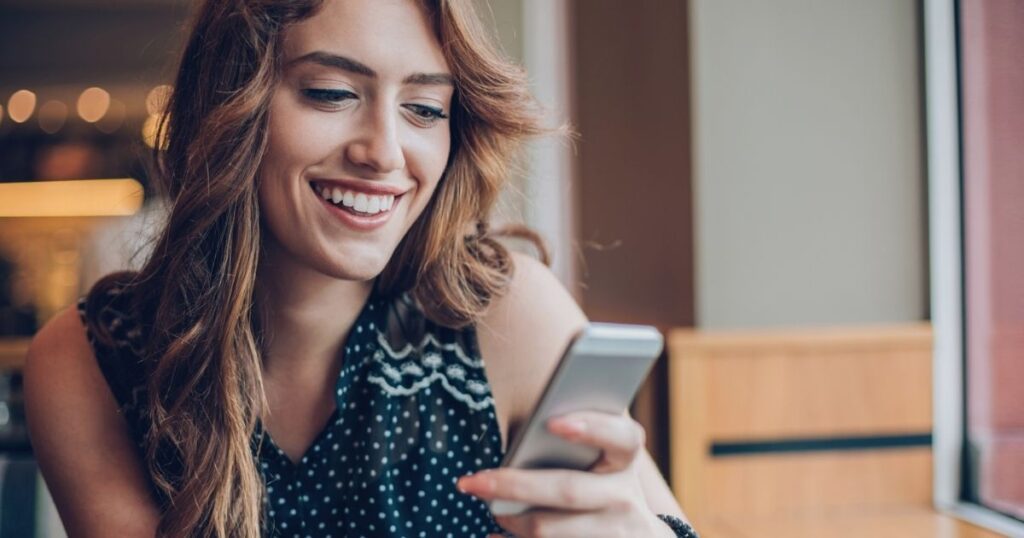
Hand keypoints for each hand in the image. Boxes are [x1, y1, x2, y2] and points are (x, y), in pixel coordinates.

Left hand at [455, 411, 672, 537]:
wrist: (639, 537)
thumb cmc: (604, 484)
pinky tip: (497, 537)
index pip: (622, 438)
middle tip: (470, 482)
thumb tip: (526, 435)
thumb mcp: (604, 461)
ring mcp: (614, 534)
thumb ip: (577, 442)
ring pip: (549, 530)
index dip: (592, 428)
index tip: (553, 422)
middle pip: (566, 489)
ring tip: (491, 511)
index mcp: (625, 461)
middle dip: (513, 485)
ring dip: (512, 521)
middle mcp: (624, 498)